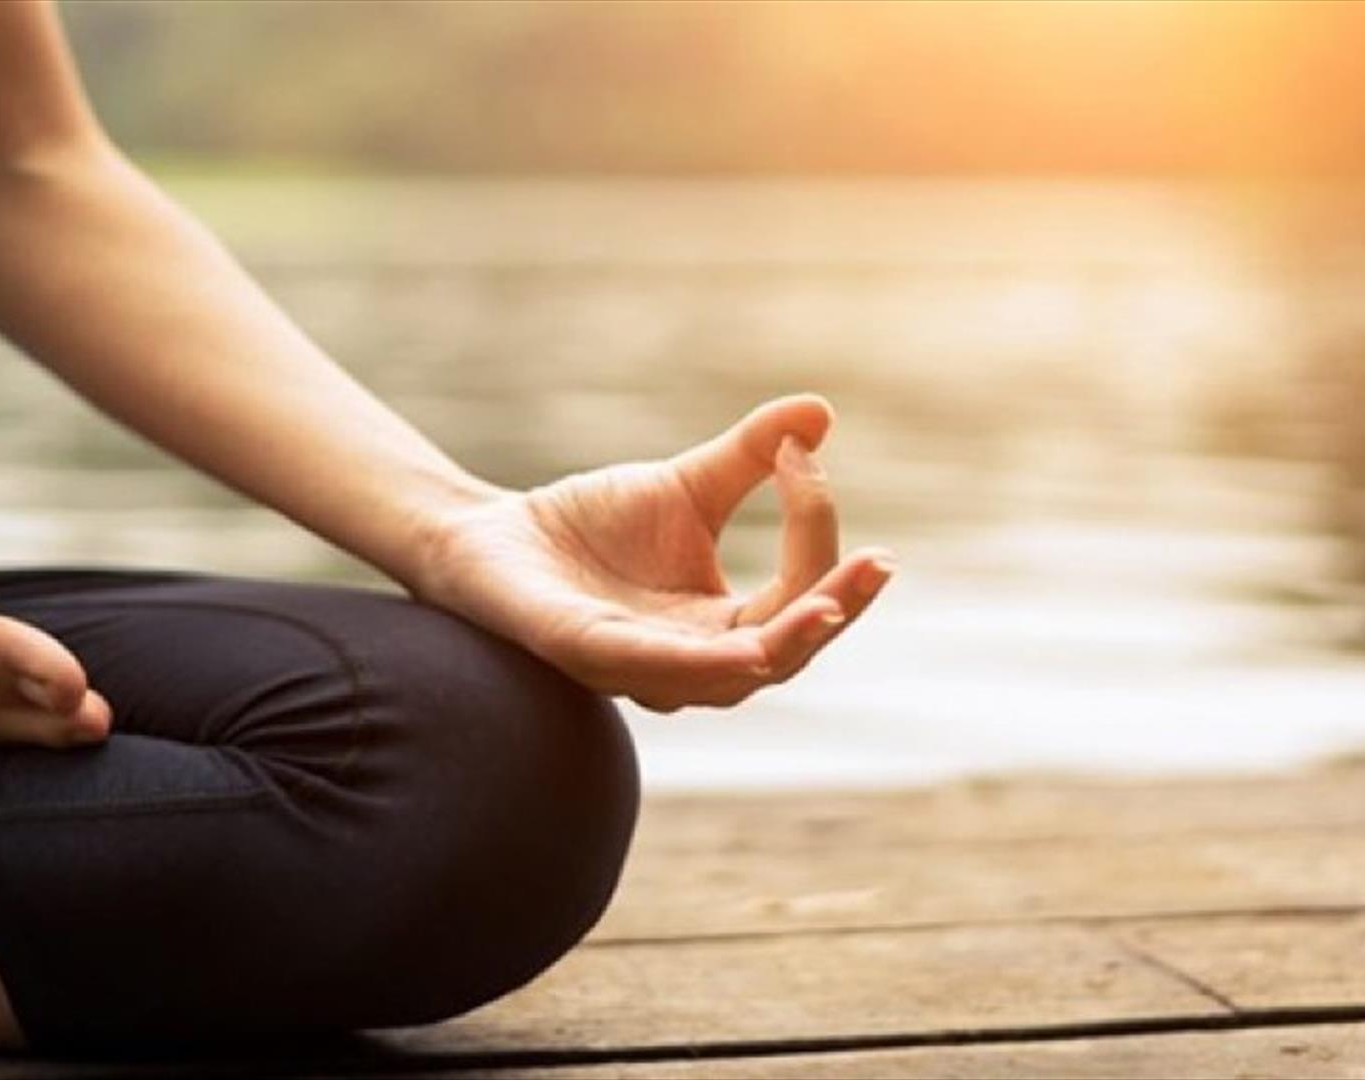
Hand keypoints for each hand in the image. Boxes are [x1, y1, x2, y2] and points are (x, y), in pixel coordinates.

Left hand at [415, 395, 894, 711]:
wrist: (489, 536)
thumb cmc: (590, 526)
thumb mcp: (686, 486)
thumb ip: (750, 459)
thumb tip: (821, 412)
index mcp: (720, 626)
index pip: (795, 600)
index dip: (815, 537)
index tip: (808, 458)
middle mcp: (688, 661)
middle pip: (781, 653)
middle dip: (832, 609)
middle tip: (875, 565)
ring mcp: (637, 666)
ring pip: (728, 677)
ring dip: (784, 643)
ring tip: (829, 607)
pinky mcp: (582, 653)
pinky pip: (647, 669)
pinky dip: (696, 662)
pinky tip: (740, 648)